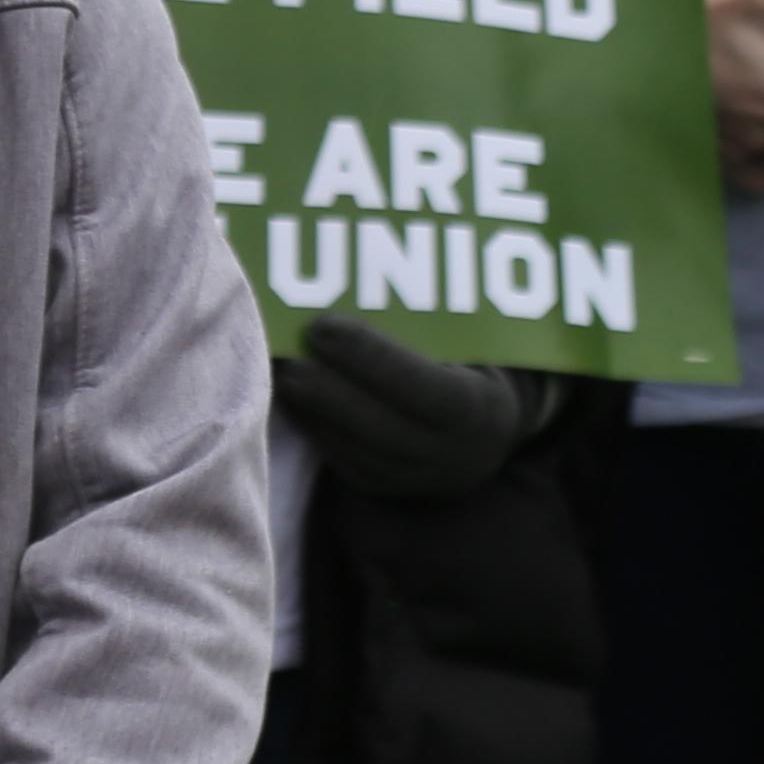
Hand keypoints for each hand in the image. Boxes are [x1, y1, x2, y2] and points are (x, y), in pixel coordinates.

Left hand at [274, 313, 551, 502]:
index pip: (422, 388)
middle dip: (327, 388)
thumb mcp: (470, 340)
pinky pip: (342, 461)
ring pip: (354, 451)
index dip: (370, 358)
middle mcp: (449, 457)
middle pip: (379, 426)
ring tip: (278, 368)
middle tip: (285, 350)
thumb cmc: (474, 364)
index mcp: (480, 411)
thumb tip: (366, 274)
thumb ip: (432, 319)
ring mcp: (414, 481)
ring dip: (311, 410)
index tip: (323, 324)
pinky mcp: (383, 489)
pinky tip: (289, 395)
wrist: (486, 434)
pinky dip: (312, 428)